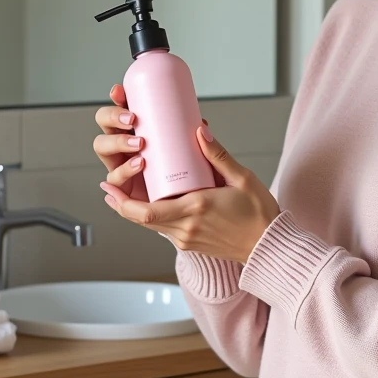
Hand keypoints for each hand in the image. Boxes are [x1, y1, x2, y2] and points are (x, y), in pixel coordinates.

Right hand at [93, 85, 225, 202]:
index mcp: (141, 129)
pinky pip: (114, 178)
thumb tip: (202, 126)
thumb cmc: (198, 176)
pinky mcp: (124, 187)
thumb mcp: (206, 156)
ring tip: (140, 144)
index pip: (123, 108)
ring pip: (103, 148)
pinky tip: (137, 165)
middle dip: (112, 117)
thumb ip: (207, 144)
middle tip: (133, 119)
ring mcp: (122, 164)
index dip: (117, 98)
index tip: (120, 91)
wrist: (197, 207)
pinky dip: (122, 171)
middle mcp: (126, 144)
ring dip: (117, 142)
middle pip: (105, 124)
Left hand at [100, 121, 281, 264]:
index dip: (122, 201)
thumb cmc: (259, 212)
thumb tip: (198, 131)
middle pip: (142, 220)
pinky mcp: (191, 244)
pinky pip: (164, 230)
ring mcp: (187, 239)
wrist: (269, 246)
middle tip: (109, 186)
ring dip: (135, 211)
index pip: (147, 211)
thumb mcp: (241, 177)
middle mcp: (186, 228)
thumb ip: (217, 155)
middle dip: (121, 204)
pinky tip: (152, 203)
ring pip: (151, 225)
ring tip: (123, 192)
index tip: (109, 187)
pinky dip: (153, 216)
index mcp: (196, 209)